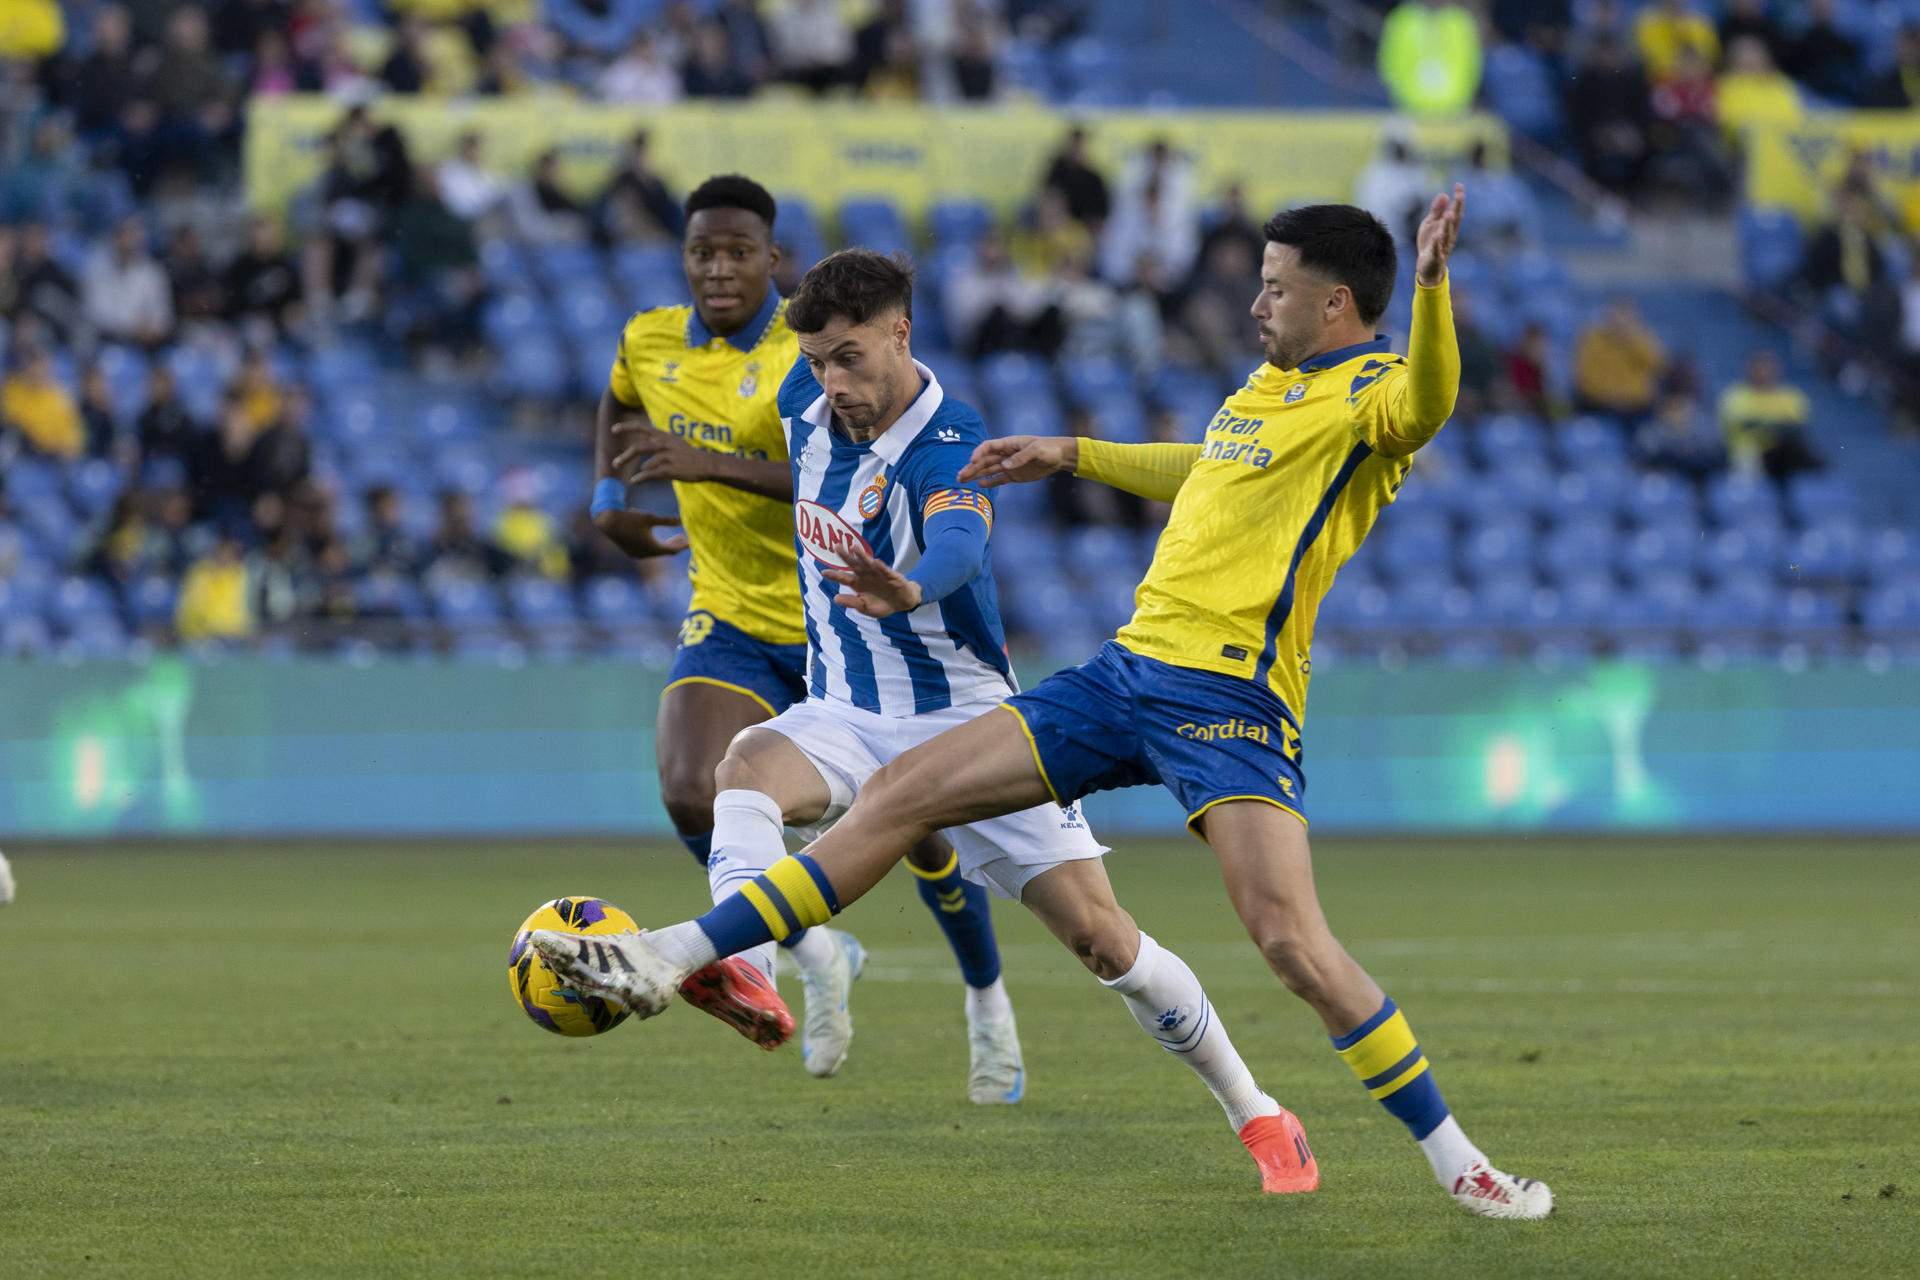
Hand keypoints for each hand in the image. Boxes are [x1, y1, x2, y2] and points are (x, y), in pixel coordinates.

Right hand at [593, 508, 687, 558]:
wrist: (608, 521)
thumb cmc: (630, 517)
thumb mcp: (650, 518)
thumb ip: (668, 521)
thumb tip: (682, 520)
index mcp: (652, 548)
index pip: (673, 550)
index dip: (682, 545)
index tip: (690, 541)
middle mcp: (646, 555)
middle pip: (665, 553)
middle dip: (675, 545)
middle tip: (682, 538)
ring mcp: (638, 555)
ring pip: (656, 553)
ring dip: (665, 546)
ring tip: (672, 538)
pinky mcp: (631, 553)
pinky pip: (648, 552)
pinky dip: (654, 547)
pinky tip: (656, 539)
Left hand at [611, 422, 715, 483]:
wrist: (707, 464)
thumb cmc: (690, 456)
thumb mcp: (675, 442)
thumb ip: (661, 441)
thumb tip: (649, 441)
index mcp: (665, 436)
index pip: (643, 428)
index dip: (627, 427)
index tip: (614, 429)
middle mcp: (665, 444)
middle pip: (640, 447)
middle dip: (626, 456)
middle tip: (615, 464)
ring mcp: (668, 457)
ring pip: (646, 463)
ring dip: (637, 472)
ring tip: (630, 479)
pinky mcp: (672, 469)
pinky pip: (652, 474)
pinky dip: (642, 478)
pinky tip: (635, 481)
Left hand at [820, 543, 921, 617]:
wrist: (902, 603)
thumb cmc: (881, 605)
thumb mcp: (865, 607)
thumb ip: (852, 603)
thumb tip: (835, 599)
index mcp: (858, 584)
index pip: (844, 578)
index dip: (834, 575)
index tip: (824, 572)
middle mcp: (866, 576)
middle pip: (854, 564)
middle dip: (845, 556)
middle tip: (836, 546)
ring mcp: (878, 574)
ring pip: (868, 563)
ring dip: (862, 555)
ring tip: (854, 547)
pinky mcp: (891, 576)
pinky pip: (885, 571)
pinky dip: (880, 567)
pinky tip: (875, 562)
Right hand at [956, 436, 1077, 487]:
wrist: (1059, 456)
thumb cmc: (1048, 449)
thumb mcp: (1036, 450)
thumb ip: (1020, 458)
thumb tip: (1005, 466)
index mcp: (1009, 444)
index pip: (988, 447)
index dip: (979, 453)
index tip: (972, 461)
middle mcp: (1006, 454)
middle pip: (985, 461)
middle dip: (971, 467)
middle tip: (959, 476)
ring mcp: (1009, 465)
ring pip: (989, 470)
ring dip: (976, 475)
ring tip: (962, 480)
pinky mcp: (1014, 475)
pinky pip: (999, 479)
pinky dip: (990, 482)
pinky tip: (980, 485)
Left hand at [1415, 183, 1464, 287]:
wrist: (1427, 267)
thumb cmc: (1430, 243)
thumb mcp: (1431, 224)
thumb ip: (1437, 210)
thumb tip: (1444, 194)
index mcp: (1449, 226)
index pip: (1456, 210)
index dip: (1458, 198)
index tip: (1459, 185)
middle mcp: (1449, 235)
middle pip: (1454, 220)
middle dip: (1457, 208)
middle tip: (1459, 195)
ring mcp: (1443, 246)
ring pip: (1446, 234)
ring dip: (1448, 224)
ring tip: (1449, 213)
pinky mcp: (1435, 256)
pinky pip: (1436, 249)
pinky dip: (1437, 242)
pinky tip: (1437, 235)